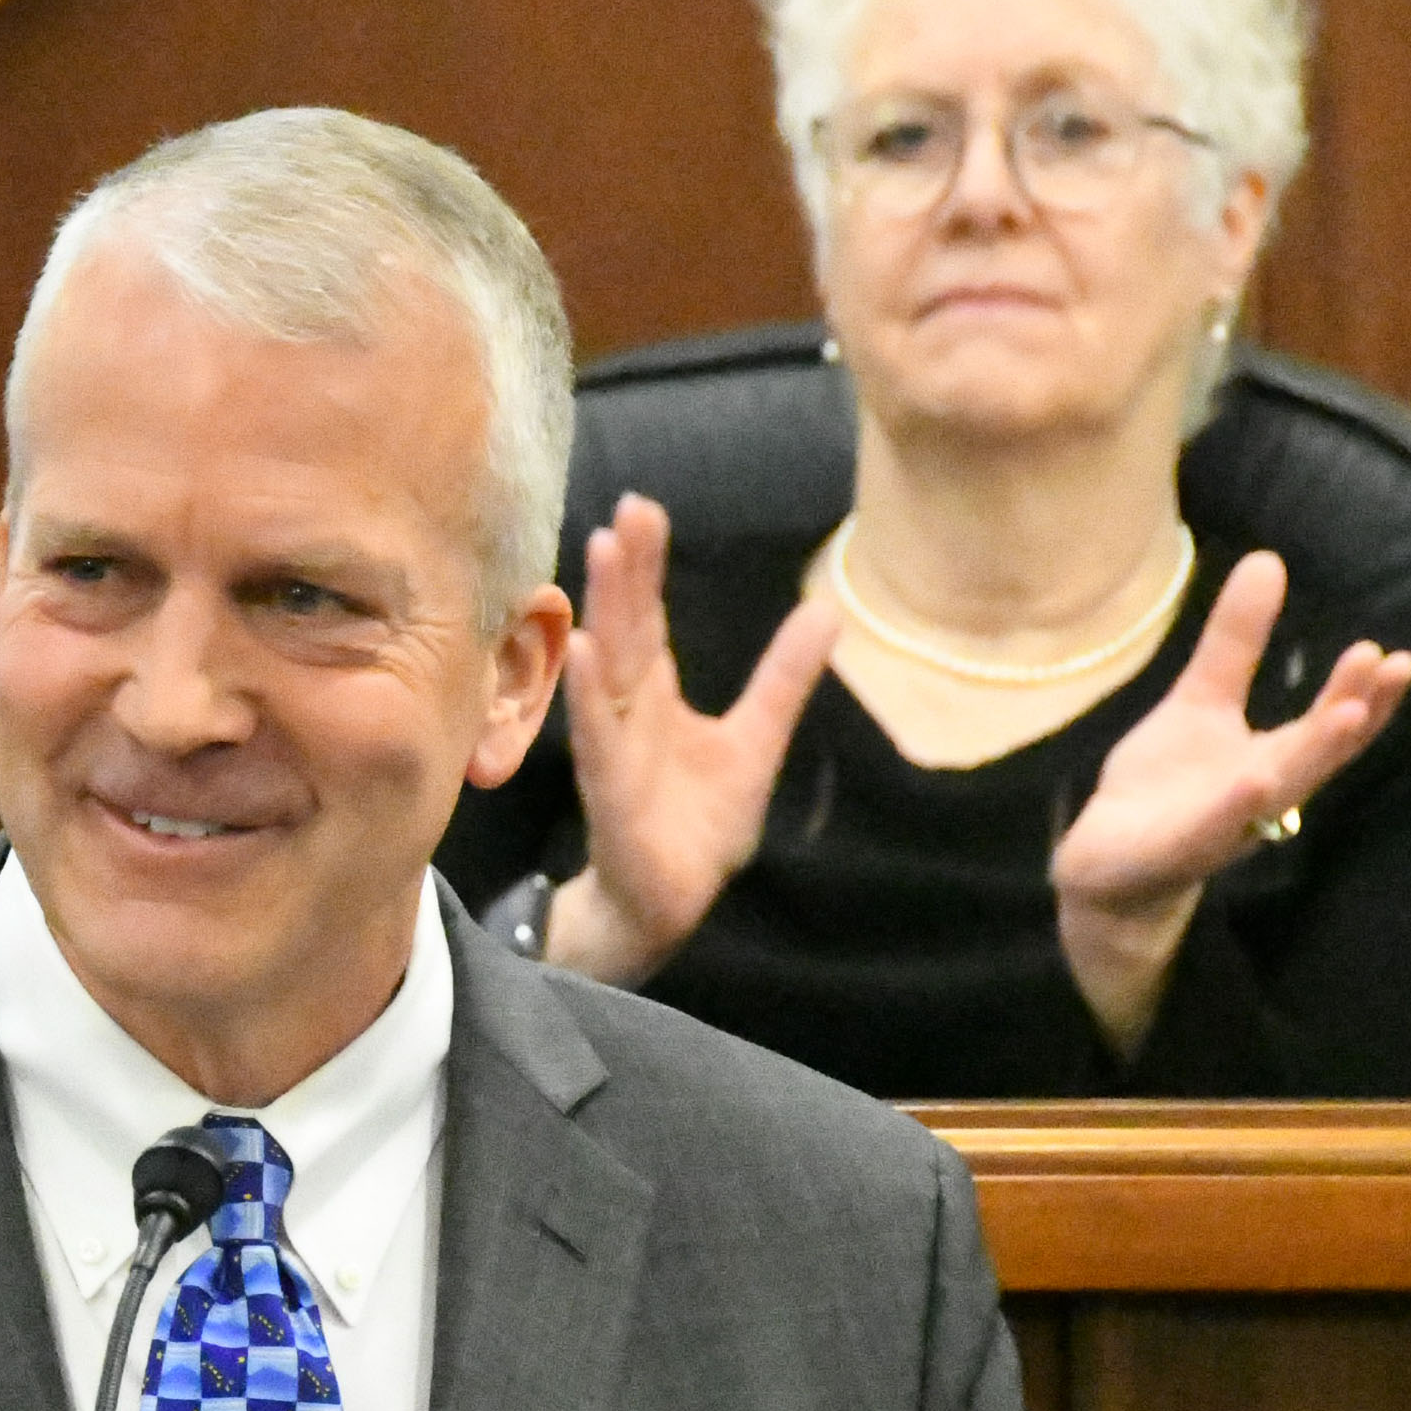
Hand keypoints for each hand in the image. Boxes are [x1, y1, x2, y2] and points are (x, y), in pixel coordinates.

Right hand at [543, 493, 841, 982]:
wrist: (671, 902)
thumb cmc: (698, 824)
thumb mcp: (756, 739)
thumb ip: (783, 678)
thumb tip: (826, 609)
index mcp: (654, 694)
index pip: (649, 617)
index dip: (646, 566)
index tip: (642, 508)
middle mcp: (627, 711)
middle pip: (626, 627)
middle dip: (625, 571)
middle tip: (626, 510)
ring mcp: (613, 747)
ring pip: (607, 668)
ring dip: (603, 611)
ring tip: (603, 554)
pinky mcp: (610, 790)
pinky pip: (598, 737)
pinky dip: (587, 694)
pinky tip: (584, 652)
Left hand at [1049, 548, 1410, 1053]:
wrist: (1107, 862)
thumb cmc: (1167, 784)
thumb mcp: (1201, 701)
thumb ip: (1234, 641)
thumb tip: (1268, 559)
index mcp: (1271, 760)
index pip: (1329, 727)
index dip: (1368, 696)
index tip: (1398, 656)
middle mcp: (1259, 796)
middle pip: (1315, 754)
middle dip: (1353, 715)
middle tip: (1389, 667)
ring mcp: (1220, 826)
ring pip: (1276, 793)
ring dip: (1313, 754)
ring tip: (1345, 712)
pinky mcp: (1174, 849)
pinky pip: (1209, 829)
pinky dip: (1232, 809)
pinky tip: (1253, 780)